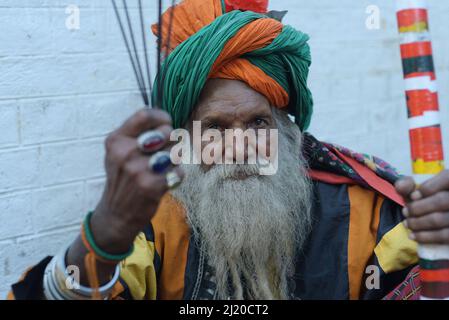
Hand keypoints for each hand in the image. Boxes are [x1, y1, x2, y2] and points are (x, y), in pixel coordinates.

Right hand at [91, 108, 183, 253]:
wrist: (117, 213)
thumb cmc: (123, 178)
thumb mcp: (118, 152)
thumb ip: (138, 134)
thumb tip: (166, 120)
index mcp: (116, 140)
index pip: (145, 114)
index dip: (162, 118)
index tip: (166, 124)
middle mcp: (126, 153)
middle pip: (166, 132)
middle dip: (170, 141)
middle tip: (163, 151)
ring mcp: (139, 170)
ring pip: (175, 152)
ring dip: (173, 160)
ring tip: (162, 169)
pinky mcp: (152, 186)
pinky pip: (178, 171)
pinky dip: (176, 176)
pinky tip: (164, 181)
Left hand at [395, 170, 448, 243]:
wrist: (442, 214)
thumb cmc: (430, 198)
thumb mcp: (422, 187)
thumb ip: (409, 184)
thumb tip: (400, 186)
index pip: (447, 178)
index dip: (428, 187)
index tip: (412, 196)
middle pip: (441, 201)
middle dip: (417, 208)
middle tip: (405, 212)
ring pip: (439, 219)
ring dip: (418, 223)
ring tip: (407, 223)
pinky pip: (444, 236)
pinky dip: (425, 237)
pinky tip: (413, 236)